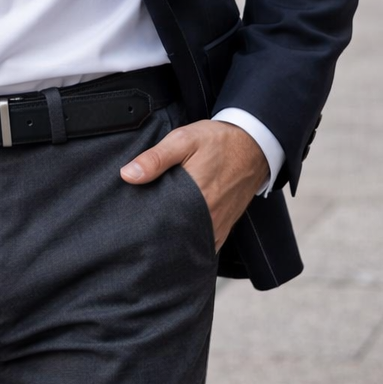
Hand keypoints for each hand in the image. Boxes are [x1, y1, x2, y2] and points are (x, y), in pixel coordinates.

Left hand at [119, 120, 269, 252]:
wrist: (254, 144)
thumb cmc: (219, 141)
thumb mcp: (184, 140)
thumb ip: (156, 158)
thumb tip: (128, 175)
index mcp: (196, 197)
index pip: (162, 223)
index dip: (144, 225)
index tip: (130, 223)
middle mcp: (208, 217)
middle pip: (174, 237)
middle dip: (155, 236)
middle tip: (138, 231)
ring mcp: (218, 225)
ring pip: (189, 243)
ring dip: (173, 241)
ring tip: (154, 235)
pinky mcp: (224, 227)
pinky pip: (204, 244)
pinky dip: (190, 242)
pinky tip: (176, 236)